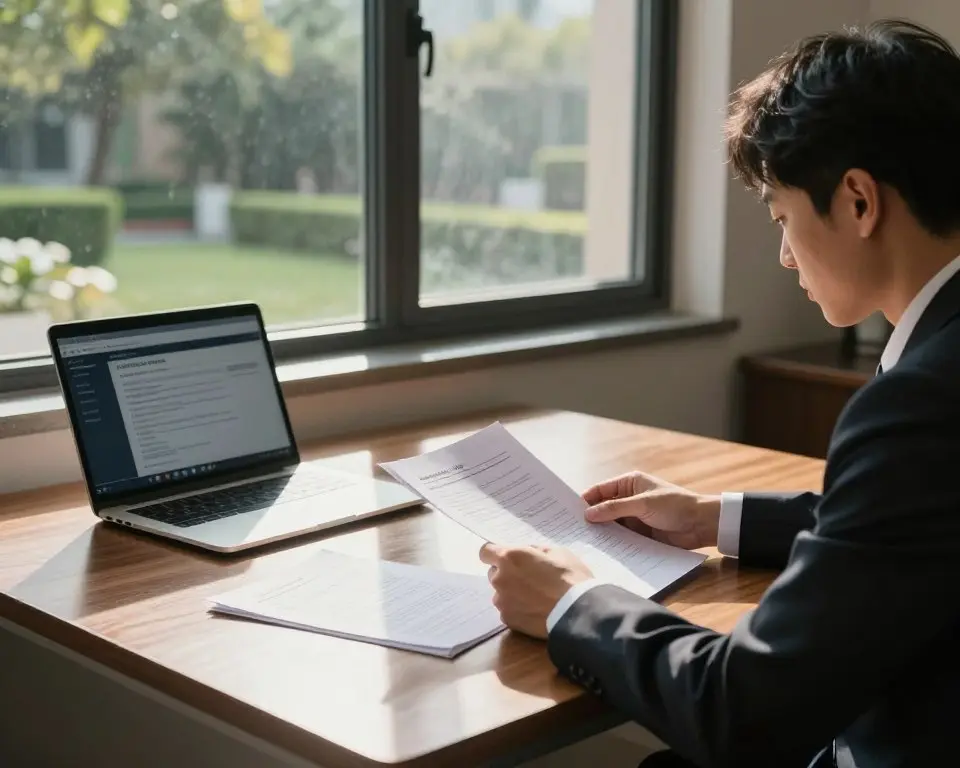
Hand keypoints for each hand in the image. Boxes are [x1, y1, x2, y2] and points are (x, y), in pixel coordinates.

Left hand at [479, 543, 592, 639]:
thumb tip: (528, 554)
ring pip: (501, 593)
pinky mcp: (507, 620)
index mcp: (509, 557)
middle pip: (494, 573)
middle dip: (507, 574)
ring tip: (534, 598)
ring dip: (511, 593)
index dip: (494, 554)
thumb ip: (535, 551)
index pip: (486, 552)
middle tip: (528, 579)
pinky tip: (535, 611)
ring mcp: (501, 601)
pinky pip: (508, 610)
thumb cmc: (569, 577)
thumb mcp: (557, 552)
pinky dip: (517, 609)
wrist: (576, 612)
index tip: (506, 559)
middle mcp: (499, 579)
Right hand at [582, 471, 720, 549]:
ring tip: (583, 542)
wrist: (701, 524)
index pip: (601, 490)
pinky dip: (613, 542)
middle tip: (572, 530)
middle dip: (591, 517)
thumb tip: (587, 514)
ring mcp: (634, 517)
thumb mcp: (642, 504)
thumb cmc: (674, 506)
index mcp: (629, 483)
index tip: (569, 512)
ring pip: (611, 524)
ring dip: (601, 532)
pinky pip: (622, 537)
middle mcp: (629, 498)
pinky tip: (601, 550)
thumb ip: (614, 509)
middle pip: (604, 508)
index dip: (586, 499)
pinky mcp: (640, 534)